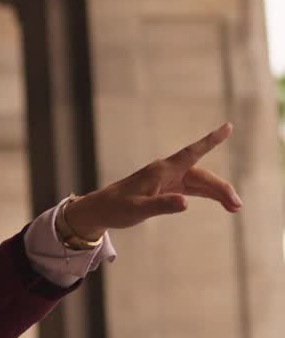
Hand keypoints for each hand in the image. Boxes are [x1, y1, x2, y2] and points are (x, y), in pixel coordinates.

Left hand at [63, 122, 242, 239]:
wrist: (100, 210)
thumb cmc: (116, 208)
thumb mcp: (137, 210)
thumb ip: (161, 205)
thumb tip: (185, 202)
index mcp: (161, 171)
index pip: (191, 153)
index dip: (210, 141)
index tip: (227, 126)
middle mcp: (167, 172)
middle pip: (202, 176)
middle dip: (221, 189)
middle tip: (237, 206)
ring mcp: (168, 180)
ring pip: (200, 183)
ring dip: (217, 194)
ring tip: (235, 208)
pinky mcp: (167, 189)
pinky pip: (193, 189)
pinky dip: (207, 195)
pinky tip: (222, 202)